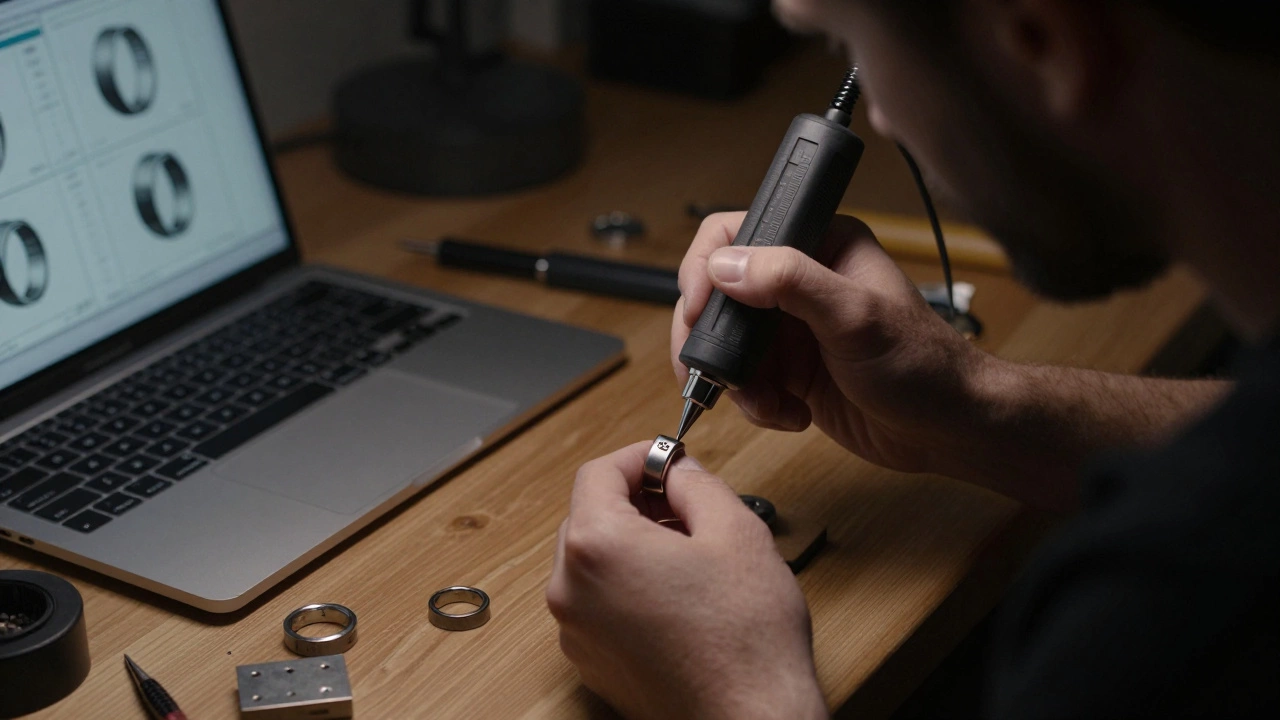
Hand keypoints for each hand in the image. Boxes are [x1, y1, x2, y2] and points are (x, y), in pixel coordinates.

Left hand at [547, 442, 826, 719]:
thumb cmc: (745, 640)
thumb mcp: (734, 530)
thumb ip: (695, 484)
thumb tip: (677, 471)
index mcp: (597, 547)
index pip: (598, 473)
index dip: (639, 457)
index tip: (669, 460)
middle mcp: (571, 590)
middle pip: (589, 516)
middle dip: (635, 501)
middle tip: (685, 503)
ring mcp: (577, 632)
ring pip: (593, 562)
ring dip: (632, 543)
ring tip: (689, 552)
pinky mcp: (592, 663)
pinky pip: (599, 603)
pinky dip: (628, 586)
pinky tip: (678, 595)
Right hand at [673, 212, 987, 477]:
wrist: (947, 429)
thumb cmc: (924, 365)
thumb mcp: (856, 317)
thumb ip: (791, 283)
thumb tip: (727, 266)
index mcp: (819, 244)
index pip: (736, 232)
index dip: (705, 267)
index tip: (698, 308)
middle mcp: (799, 281)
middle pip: (716, 293)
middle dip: (708, 337)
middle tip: (712, 369)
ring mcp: (792, 327)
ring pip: (724, 344)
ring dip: (734, 380)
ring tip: (765, 402)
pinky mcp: (791, 370)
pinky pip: (745, 383)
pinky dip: (756, 405)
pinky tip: (791, 414)